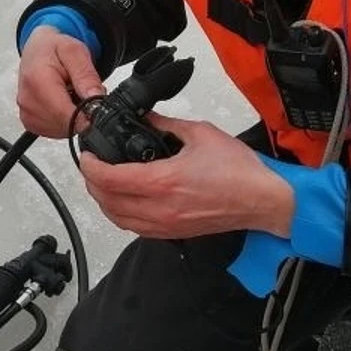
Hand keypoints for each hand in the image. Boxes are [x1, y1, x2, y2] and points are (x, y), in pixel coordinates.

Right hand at [16, 27, 106, 137]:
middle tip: (82, 93)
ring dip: (73, 118)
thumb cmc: (53, 49)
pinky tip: (63, 104)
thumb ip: (86, 76)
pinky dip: (64, 122)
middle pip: (65, 124)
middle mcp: (28, 100)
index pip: (65, 115)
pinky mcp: (29, 121)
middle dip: (81, 114)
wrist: (37, 50)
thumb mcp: (76, 52)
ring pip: (62, 131)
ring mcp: (26, 113)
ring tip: (71, 96)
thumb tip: (96, 99)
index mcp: (37, 81)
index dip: (86, 116)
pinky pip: (54, 131)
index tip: (95, 106)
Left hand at [77, 112, 294, 238]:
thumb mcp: (200, 133)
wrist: (263, 200)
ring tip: (103, 183)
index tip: (87, 155)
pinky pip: (135, 228)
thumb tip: (145, 117)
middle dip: (92, 184)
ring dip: (104, 202)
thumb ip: (166, 124)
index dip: (91, 167)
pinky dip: (121, 215)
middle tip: (92, 166)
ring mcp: (166, 225)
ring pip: (118, 219)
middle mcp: (160, 208)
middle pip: (108, 202)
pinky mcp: (173, 233)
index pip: (111, 179)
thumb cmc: (238, 170)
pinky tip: (124, 200)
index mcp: (164, 181)